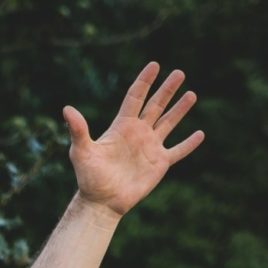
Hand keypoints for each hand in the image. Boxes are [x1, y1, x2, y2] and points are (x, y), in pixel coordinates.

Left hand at [64, 63, 202, 218]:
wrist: (101, 203)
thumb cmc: (89, 178)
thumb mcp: (81, 152)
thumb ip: (78, 130)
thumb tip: (67, 109)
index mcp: (122, 126)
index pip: (135, 97)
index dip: (144, 81)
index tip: (154, 65)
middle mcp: (138, 133)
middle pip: (155, 105)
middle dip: (167, 89)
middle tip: (179, 73)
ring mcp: (150, 148)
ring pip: (168, 123)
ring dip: (180, 110)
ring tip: (191, 95)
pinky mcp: (159, 164)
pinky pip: (178, 151)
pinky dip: (189, 144)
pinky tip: (200, 134)